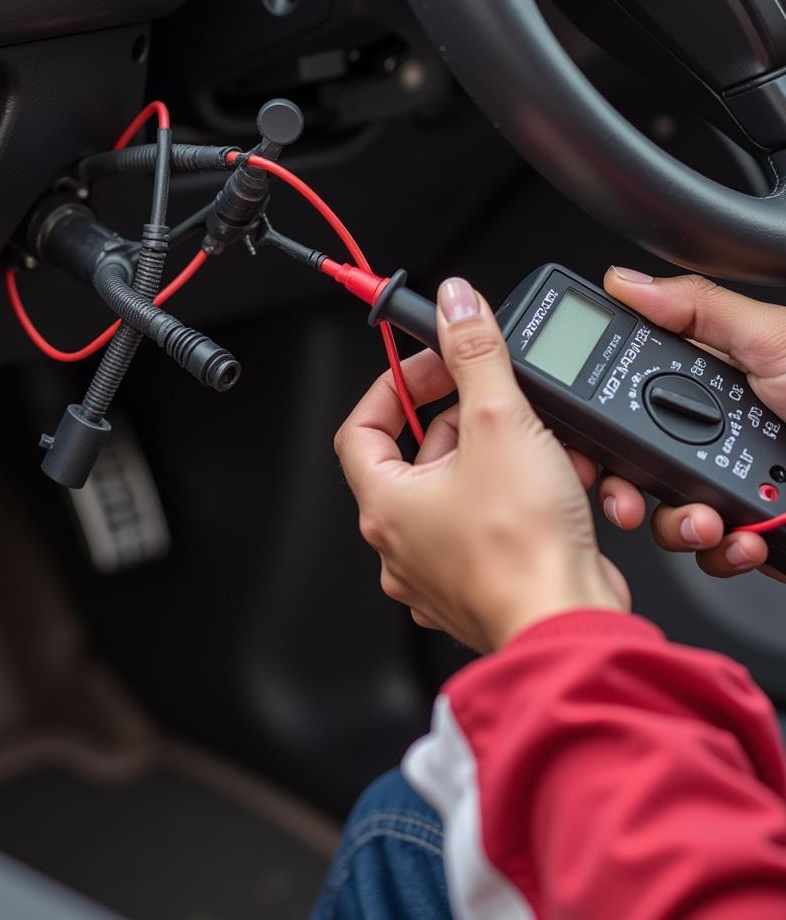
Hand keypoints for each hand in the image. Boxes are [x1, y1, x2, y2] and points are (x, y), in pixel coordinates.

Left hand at [334, 277, 628, 652]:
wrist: (570, 627)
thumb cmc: (522, 552)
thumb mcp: (500, 423)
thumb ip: (475, 354)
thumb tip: (455, 306)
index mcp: (387, 504)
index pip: (362, 427)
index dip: (393, 387)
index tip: (428, 367)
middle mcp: (403, 542)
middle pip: (418, 456)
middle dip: (464, 420)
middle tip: (497, 399)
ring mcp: (441, 568)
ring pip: (463, 489)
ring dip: (504, 457)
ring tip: (544, 445)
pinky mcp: (482, 582)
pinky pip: (493, 523)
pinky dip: (523, 496)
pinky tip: (560, 484)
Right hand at [598, 267, 785, 580]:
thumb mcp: (776, 340)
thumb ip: (699, 309)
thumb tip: (627, 280)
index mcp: (710, 383)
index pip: (627, 397)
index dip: (597, 420)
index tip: (580, 442)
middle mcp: (712, 433)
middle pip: (632, 462)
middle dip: (623, 485)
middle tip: (625, 494)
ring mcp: (731, 486)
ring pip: (663, 513)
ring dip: (676, 525)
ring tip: (708, 520)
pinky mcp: (750, 530)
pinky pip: (708, 551)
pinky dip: (721, 552)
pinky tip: (746, 537)